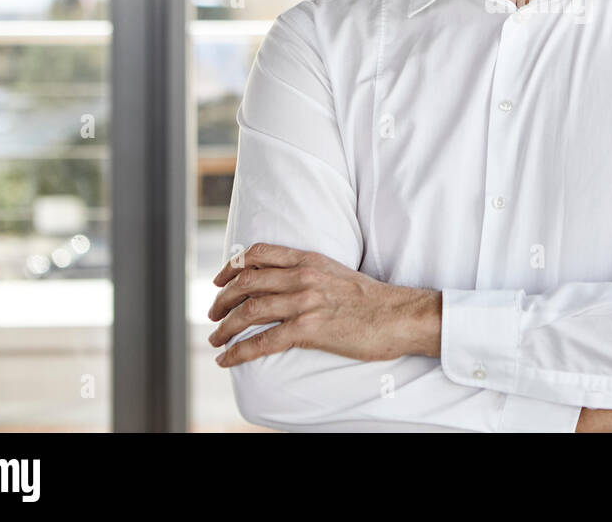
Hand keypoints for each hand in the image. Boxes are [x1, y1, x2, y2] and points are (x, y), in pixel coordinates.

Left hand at [207, 242, 441, 366]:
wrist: (398, 316)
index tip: (219, 280)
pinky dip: (238, 351)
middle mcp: (303, 276)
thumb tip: (285, 284)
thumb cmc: (370, 300)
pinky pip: (263, 341)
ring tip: (215, 338)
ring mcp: (305, 302)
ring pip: (249, 310)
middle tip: (213, 314)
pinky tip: (226, 359)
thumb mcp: (336, 273)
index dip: (232, 266)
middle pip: (246, 282)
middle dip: (222, 299)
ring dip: (224, 327)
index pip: (259, 253)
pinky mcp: (309, 329)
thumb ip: (309, 273)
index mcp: (309, 259)